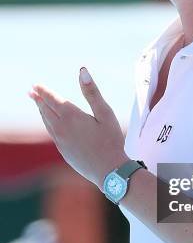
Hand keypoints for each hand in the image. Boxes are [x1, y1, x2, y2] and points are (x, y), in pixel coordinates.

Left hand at [28, 67, 128, 190]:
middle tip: (32, 92)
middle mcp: (61, 128)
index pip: (52, 99)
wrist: (109, 171)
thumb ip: (92, 92)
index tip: (35, 85)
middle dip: (39, 100)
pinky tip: (51, 123)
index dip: (43, 91)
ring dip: (42, 111)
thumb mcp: (105, 113)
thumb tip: (82, 71)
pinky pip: (52, 133)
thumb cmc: (111, 140)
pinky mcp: (63, 151)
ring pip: (47, 122)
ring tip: (39, 104)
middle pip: (46, 110)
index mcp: (71, 116)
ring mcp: (61, 141)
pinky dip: (48, 124)